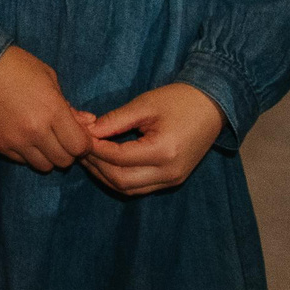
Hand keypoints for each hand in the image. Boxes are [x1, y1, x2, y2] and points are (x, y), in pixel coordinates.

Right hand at [0, 46, 91, 171]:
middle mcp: (35, 130)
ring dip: (47, 155)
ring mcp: (15, 140)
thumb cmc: (18, 67)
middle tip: (60, 138)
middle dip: (66, 151)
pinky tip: (22, 136)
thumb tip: (88, 124)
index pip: (80, 147)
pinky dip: (26, 153)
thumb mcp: (49, 79)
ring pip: (43, 166)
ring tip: (41, 139)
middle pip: (64, 161)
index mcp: (52, 110)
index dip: (83, 143)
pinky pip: (22, 161)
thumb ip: (69, 106)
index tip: (78, 136)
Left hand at [75, 84, 225, 196]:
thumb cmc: (178, 100)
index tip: (78, 135)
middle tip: (78, 147)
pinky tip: (106, 163)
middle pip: (120, 180)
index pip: (118, 158)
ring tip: (88, 155)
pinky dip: (119, 179)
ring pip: (128, 189)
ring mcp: (172, 180)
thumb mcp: (144, 104)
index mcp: (163, 152)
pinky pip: (139, 188)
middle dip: (95, 165)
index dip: (94, 149)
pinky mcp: (172, 180)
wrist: (212, 107)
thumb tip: (88, 131)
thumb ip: (115, 120)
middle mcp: (168, 173)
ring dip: (104, 175)